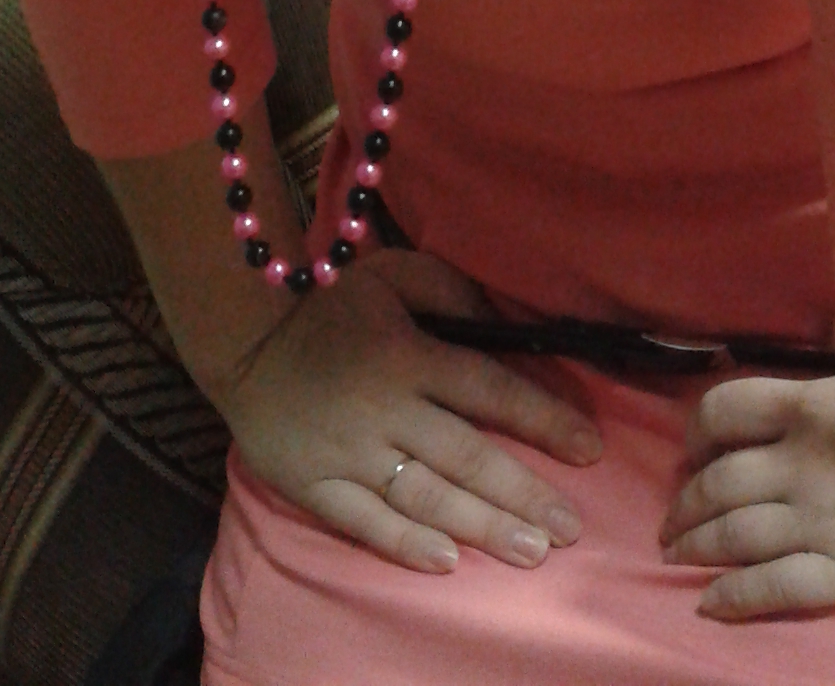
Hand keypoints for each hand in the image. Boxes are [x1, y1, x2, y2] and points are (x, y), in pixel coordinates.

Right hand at [217, 249, 601, 575]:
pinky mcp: (315, 484)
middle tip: (569, 528)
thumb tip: (503, 323)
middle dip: (523, 493)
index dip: (543, 419)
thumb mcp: (394, 274)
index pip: (489, 389)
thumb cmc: (332, 305)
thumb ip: (452, 291)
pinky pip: (363, 521)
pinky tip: (446, 561)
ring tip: (529, 551)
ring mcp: (351, 452)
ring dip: (480, 526)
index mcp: (411, 354)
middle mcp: (387, 408)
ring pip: (425, 496)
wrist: (246, 339)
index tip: (589, 449)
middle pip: (466, 455)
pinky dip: (404, 544)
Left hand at [658, 332, 834, 617]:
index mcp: (813, 405)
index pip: (725, 409)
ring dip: (695, 545)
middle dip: (685, 501)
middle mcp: (804, 465)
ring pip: (733, 535)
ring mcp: (823, 521)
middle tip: (670, 520)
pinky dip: (732, 598)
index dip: (697, 430)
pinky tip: (708, 605)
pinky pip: (773, 588)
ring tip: (675, 556)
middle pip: (717, 482)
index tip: (689, 449)